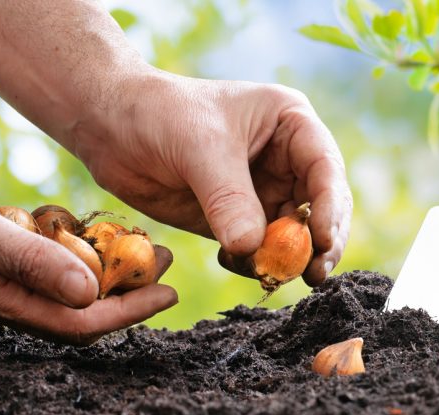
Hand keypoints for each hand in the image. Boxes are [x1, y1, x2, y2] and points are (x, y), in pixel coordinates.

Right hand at [0, 146, 177, 344]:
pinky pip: (46, 261)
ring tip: (143, 242)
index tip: (170, 292)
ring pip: (66, 285)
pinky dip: (75, 248)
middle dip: (129, 290)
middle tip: (167, 259)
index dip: (130, 313)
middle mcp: (3, 297)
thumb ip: (31, 261)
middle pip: (80, 310)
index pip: (80, 324)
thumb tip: (91, 295)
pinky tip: (93, 228)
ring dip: (108, 268)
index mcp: (0, 302)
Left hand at [69, 71, 352, 285]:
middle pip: (321, 207)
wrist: (109, 126)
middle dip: (320, 242)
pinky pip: (259, 249)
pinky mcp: (236, 218)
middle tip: (313, 275)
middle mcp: (286, 159)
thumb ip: (229, 199)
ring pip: (294, 234)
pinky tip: (235, 264)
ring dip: (288, 259)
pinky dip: (254, 264)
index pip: (325, 168)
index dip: (330, 207)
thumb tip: (252, 250)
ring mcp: (262, 191)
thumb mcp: (200, 148)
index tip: (324, 241)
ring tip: (272, 276)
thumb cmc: (159, 114)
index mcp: (290, 124)